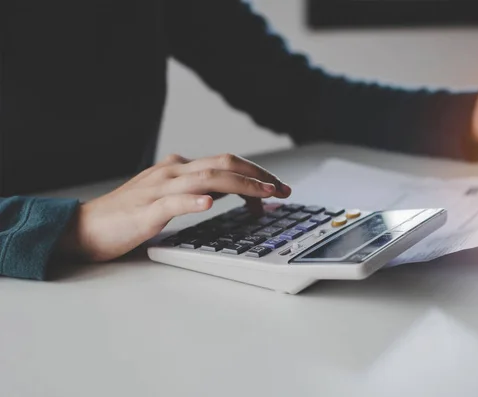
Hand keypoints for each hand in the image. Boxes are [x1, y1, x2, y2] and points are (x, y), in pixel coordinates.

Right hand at [57, 153, 290, 261]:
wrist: (84, 227)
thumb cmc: (127, 215)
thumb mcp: (167, 197)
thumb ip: (193, 190)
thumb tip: (225, 192)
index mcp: (179, 169)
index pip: (226, 163)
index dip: (256, 174)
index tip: (277, 188)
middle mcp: (172, 172)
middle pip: (224, 164)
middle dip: (259, 176)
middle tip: (283, 191)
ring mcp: (159, 189)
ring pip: (206, 178)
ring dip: (240, 185)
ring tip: (264, 194)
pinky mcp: (146, 211)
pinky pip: (173, 202)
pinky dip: (194, 200)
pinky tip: (210, 203)